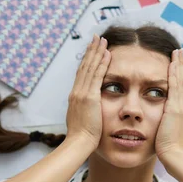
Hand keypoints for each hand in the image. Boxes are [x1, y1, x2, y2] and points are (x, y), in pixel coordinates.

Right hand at [65, 34, 110, 149]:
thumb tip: (88, 110)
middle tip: (97, 38)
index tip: (92, 50)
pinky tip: (107, 54)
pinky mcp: (90, 97)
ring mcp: (82, 93)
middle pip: (84, 66)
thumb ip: (85, 111)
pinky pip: (97, 76)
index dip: (87, 61)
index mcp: (75, 97)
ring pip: (90, 67)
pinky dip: (101, 63)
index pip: (81, 74)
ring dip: (97, 52)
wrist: (79, 143)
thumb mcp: (82, 120)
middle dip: (91, 51)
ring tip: (103, 40)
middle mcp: (76, 92)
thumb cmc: (83, 137)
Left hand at [156, 48, 182, 160]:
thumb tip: (160, 121)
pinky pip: (175, 87)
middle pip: (182, 81)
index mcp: (179, 112)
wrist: (173, 155)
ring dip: (178, 65)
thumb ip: (164, 123)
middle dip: (180, 66)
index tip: (178, 64)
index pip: (179, 89)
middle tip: (180, 51)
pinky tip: (172, 63)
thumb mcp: (165, 132)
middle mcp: (182, 106)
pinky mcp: (175, 108)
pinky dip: (174, 74)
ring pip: (179, 81)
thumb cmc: (166, 148)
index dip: (179, 76)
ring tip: (177, 52)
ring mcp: (180, 106)